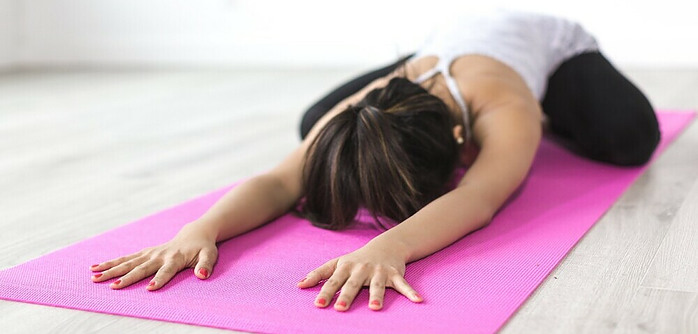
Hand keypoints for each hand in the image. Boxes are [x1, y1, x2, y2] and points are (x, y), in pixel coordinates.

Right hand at [89, 222, 217, 289]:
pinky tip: (95, 268)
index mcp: (175, 258)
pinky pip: (125, 258)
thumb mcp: (210, 255)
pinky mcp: (144, 253)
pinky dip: (110, 263)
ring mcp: (150, 253)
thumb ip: (206, 265)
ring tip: (94, 277)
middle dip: (126, 277)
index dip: (159, 279)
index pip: (166, 271)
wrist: (195, 234)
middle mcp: (159, 255)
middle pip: (141, 268)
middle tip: (111, 286)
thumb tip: (202, 275)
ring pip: (127, 262)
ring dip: (111, 269)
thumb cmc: (203, 248)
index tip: (149, 288)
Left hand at [296, 241, 422, 310]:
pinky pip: (403, 284)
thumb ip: (319, 274)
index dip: (325, 292)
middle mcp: (361, 269)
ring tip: (375, 308)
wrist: (385, 246)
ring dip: (377, 296)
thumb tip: (299, 285)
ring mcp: (379, 271)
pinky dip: (411, 292)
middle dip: (346, 296)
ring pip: (377, 285)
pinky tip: (418, 301)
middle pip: (353, 284)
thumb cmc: (356, 259)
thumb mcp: (337, 263)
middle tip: (340, 309)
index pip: (333, 281)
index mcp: (346, 267)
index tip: (318, 304)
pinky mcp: (395, 274)